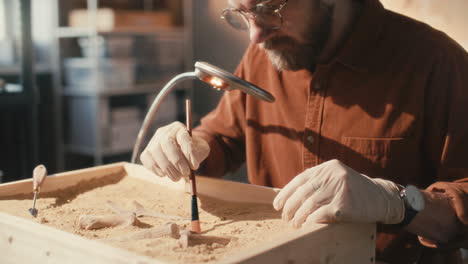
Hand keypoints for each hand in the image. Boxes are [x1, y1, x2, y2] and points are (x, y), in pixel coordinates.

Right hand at [140, 122, 209, 180]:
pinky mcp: (146, 152)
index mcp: (180, 128)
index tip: (195, 166)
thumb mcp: (201, 150)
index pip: (183, 137)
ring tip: (177, 177)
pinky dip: (156, 169)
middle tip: (185, 173)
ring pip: (155, 151)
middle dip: (176, 160)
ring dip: (167, 167)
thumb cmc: (193, 151)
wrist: (182, 153)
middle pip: (166, 142)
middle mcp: (165, 131)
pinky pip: (147, 160)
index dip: (189, 152)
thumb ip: (198, 155)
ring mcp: (153, 141)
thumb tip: (192, 165)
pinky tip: (165, 174)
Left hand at [273, 159, 404, 226]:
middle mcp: (333, 175)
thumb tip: (290, 195)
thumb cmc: (354, 190)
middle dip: (290, 206)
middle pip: (303, 192)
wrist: (381, 197)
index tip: (277, 205)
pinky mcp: (345, 204)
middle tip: (285, 217)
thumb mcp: (336, 178)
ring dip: (299, 216)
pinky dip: (311, 220)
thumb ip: (318, 181)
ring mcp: (340, 189)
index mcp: (328, 167)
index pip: (300, 179)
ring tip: (294, 224)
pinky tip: (306, 225)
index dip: (286, 193)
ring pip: (310, 204)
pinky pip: (321, 214)